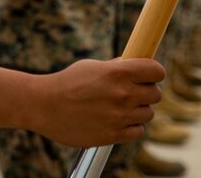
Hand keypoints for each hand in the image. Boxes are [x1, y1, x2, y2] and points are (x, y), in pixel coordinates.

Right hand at [25, 58, 163, 148]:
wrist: (44, 105)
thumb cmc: (67, 82)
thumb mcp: (92, 66)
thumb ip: (116, 68)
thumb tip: (135, 66)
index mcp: (118, 72)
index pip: (157, 71)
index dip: (154, 72)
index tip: (149, 75)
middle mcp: (122, 94)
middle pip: (156, 94)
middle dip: (147, 91)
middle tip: (133, 91)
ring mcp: (119, 116)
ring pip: (148, 113)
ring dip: (138, 110)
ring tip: (120, 107)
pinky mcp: (113, 135)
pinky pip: (138, 131)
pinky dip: (131, 126)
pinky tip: (117, 120)